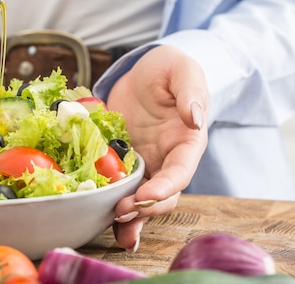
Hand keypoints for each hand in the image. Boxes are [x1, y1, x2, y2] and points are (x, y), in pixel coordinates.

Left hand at [106, 45, 208, 251]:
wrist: (145, 71)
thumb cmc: (169, 69)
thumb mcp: (182, 71)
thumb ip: (191, 92)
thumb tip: (195, 118)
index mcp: (187, 142)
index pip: (181, 172)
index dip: (165, 187)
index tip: (146, 195)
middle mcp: (168, 159)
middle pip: (162, 195)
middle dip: (145, 208)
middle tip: (122, 211)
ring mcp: (145, 163)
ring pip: (142, 199)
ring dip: (131, 216)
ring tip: (115, 226)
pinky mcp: (123, 162)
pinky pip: (120, 187)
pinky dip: (112, 206)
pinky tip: (99, 220)